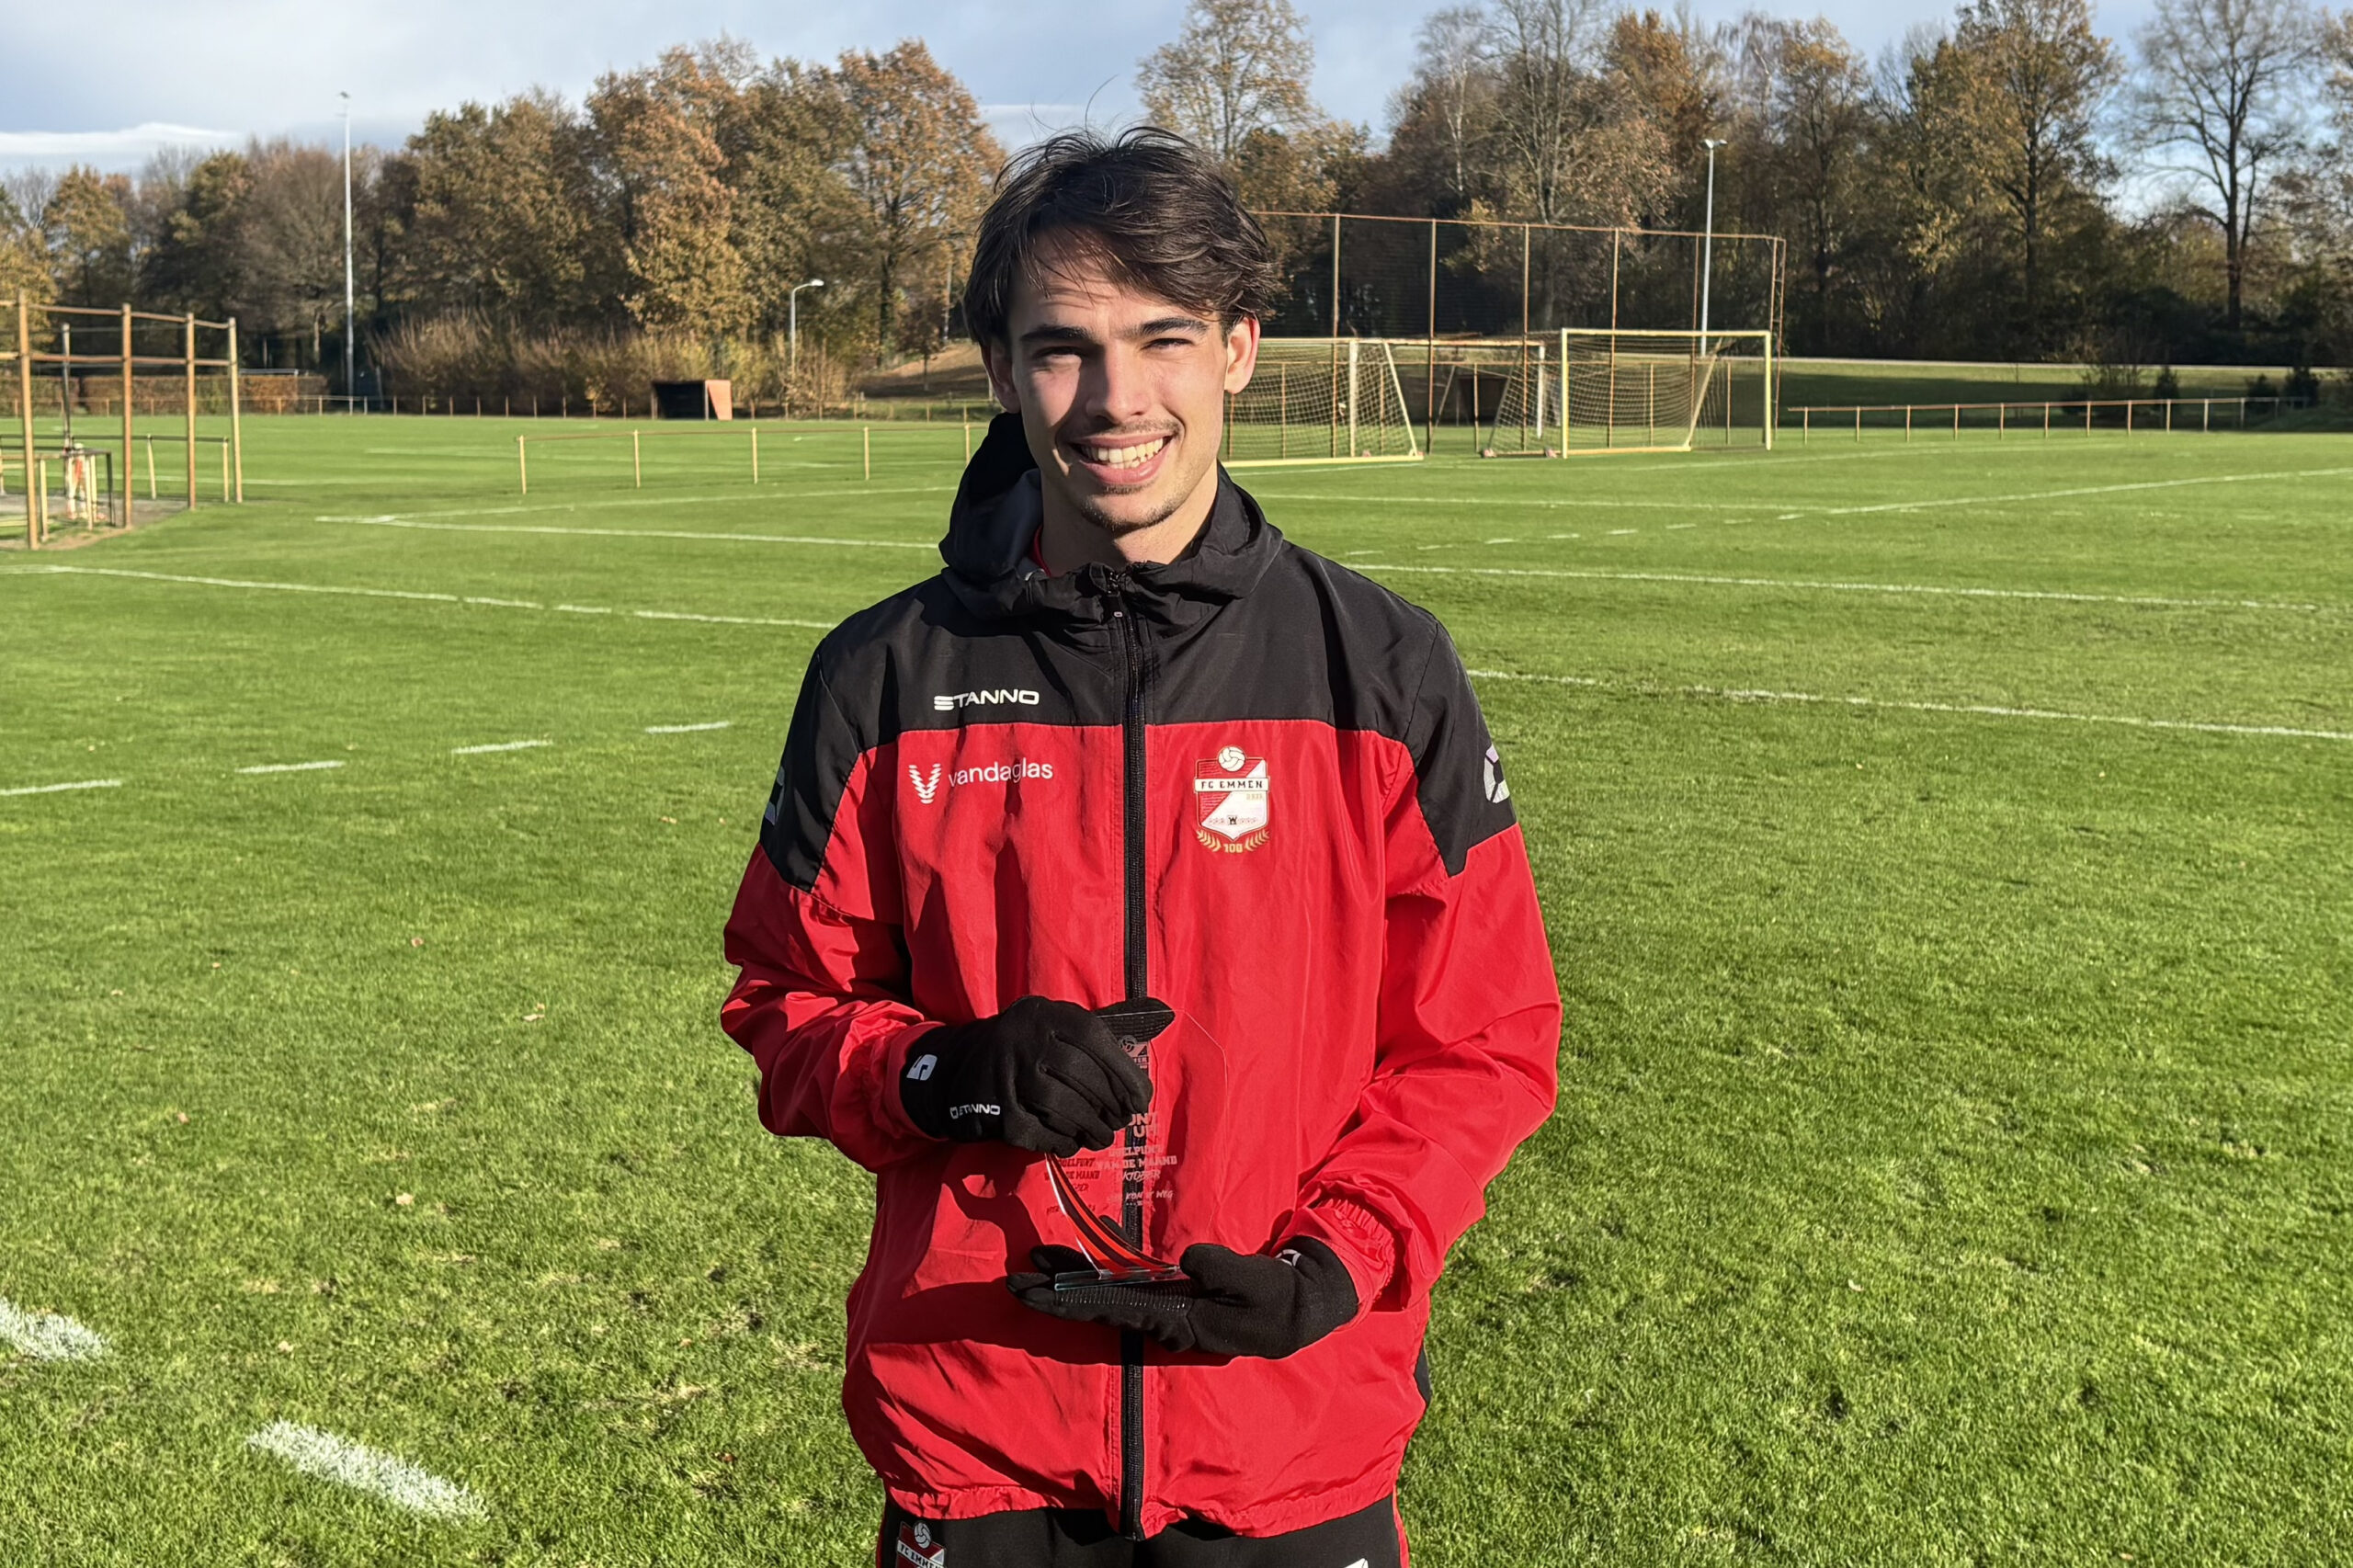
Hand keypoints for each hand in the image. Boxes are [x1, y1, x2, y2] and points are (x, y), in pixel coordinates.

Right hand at [899, 996, 1151, 1157]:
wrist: (956, 1071)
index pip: (1094, 1038)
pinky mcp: (996, 1111)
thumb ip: (1097, 1031)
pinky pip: (1040, 1132)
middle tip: (1123, 1121)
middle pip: (1080, 1075)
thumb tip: (1163, 1016)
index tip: (1142, 1098)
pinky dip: (1064, 1141)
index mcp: (1043, 1014)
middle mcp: (1022, 1040)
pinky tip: (1074, 1142)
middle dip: (1110, 1103)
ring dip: (1091, 1127)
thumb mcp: (1052, 1025)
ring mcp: (1005, 1076)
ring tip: (1103, 1136)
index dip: (1124, 1072)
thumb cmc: (1024, 1049)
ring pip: (1062, 1106)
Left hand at [1007, 1240, 1358, 1358]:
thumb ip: (1220, 1271)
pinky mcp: (1176, 1290)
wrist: (1299, 1309)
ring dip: (1073, 1277)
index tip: (1030, 1295)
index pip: (1108, 1310)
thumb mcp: (1255, 1287)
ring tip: (1035, 1262)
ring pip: (1109, 1290)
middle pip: (1096, 1304)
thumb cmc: (1278, 1300)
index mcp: (1174, 1319)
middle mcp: (1160, 1316)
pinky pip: (1132, 1278)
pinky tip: (1090, 1243)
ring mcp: (1167, 1304)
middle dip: (1055, 1293)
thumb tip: (1188, 1260)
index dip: (1066, 1301)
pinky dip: (1107, 1263)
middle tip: (1010, 1281)